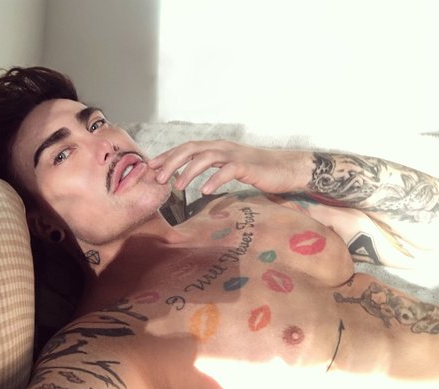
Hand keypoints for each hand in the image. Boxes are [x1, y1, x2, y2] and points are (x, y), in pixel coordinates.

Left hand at [148, 140, 308, 193]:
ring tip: (177, 186)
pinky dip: (214, 179)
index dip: (168, 155)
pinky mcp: (248, 166)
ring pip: (206, 157)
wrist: (286, 168)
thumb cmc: (258, 170)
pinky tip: (204, 191)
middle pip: (191, 148)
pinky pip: (227, 171)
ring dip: (188, 171)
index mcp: (217, 147)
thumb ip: (213, 167)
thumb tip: (192, 177)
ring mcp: (235, 155)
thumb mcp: (231, 166)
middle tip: (158, 177)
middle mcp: (223, 147)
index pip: (187, 148)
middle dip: (172, 161)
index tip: (152, 166)